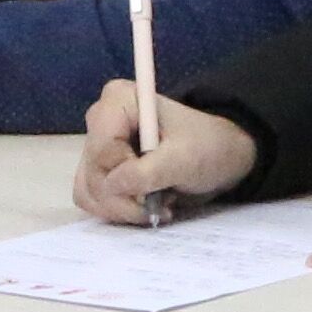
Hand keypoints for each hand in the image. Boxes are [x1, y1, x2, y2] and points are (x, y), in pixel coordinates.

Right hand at [71, 81, 261, 226]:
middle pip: (94, 173)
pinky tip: (145, 207)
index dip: (124, 175)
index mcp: (119, 101)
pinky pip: (91, 199)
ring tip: (157, 204)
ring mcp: (98, 147)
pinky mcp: (100, 170)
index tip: (155, 186)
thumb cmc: (208, 147)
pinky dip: (117, 211)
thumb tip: (111, 187)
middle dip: (125, 199)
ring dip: (122, 208)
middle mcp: (101, 120)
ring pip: (89, 190)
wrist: (221, 157)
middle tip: (160, 204)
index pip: (102, 149)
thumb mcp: (185, 159)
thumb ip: (148, 172)